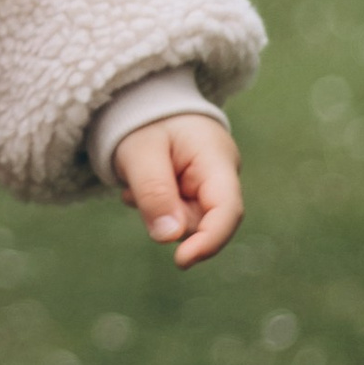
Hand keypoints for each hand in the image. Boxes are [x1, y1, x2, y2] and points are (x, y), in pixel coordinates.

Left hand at [111, 112, 241, 266]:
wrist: (143, 103)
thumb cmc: (142, 123)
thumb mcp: (139, 153)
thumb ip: (154, 192)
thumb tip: (170, 238)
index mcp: (216, 158)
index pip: (227, 210)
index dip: (209, 241)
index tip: (181, 261)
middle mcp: (222, 174)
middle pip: (202, 221)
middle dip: (167, 217)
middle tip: (135, 191)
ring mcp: (211, 184)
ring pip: (187, 222)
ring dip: (157, 211)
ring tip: (136, 183)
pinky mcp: (197, 191)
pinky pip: (178, 214)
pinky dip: (156, 207)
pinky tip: (141, 185)